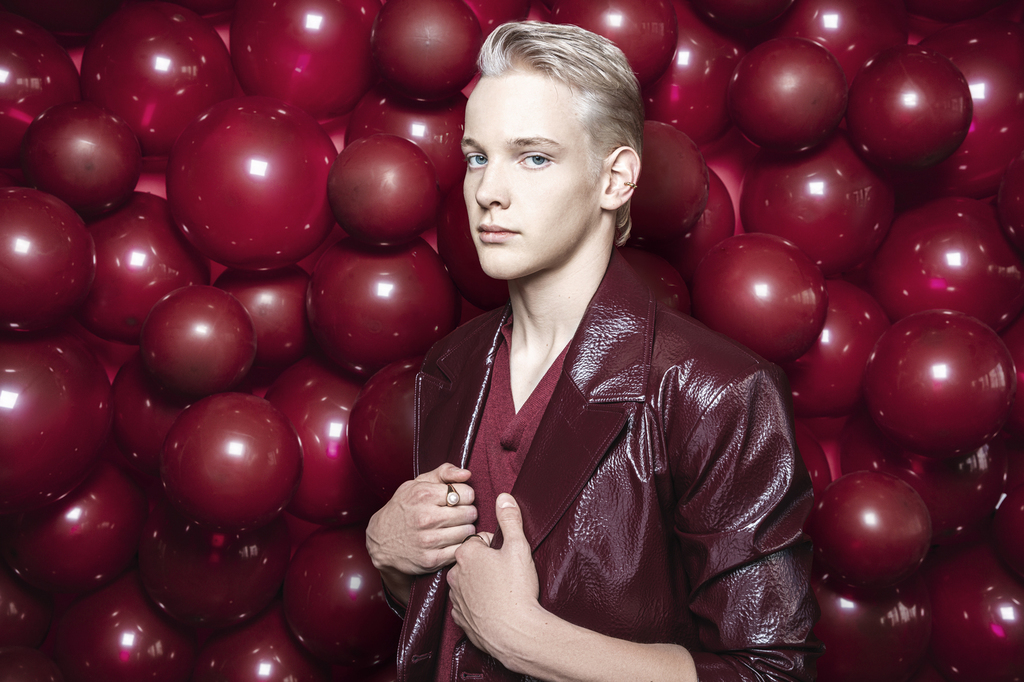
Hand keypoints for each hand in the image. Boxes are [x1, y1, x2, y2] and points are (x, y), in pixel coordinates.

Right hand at [366, 463, 476, 604]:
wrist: (380, 541)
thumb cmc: (403, 508)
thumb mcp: (417, 484)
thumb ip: (444, 472)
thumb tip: (467, 474)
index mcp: (424, 495)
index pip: (467, 493)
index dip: (466, 496)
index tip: (459, 500)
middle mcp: (426, 517)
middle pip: (470, 513)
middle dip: (467, 512)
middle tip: (458, 514)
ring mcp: (428, 540)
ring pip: (468, 532)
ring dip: (465, 529)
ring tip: (454, 527)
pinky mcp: (431, 559)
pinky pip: (460, 550)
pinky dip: (459, 545)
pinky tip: (451, 541)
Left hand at [447, 493, 541, 663]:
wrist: (515, 633)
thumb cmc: (516, 589)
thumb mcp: (518, 547)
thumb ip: (510, 519)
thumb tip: (503, 497)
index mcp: (466, 553)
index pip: (479, 539)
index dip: (497, 546)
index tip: (507, 558)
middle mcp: (455, 574)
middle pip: (471, 560)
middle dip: (487, 564)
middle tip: (507, 575)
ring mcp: (456, 598)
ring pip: (468, 582)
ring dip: (481, 584)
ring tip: (502, 592)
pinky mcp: (460, 619)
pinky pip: (467, 605)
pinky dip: (478, 605)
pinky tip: (494, 608)